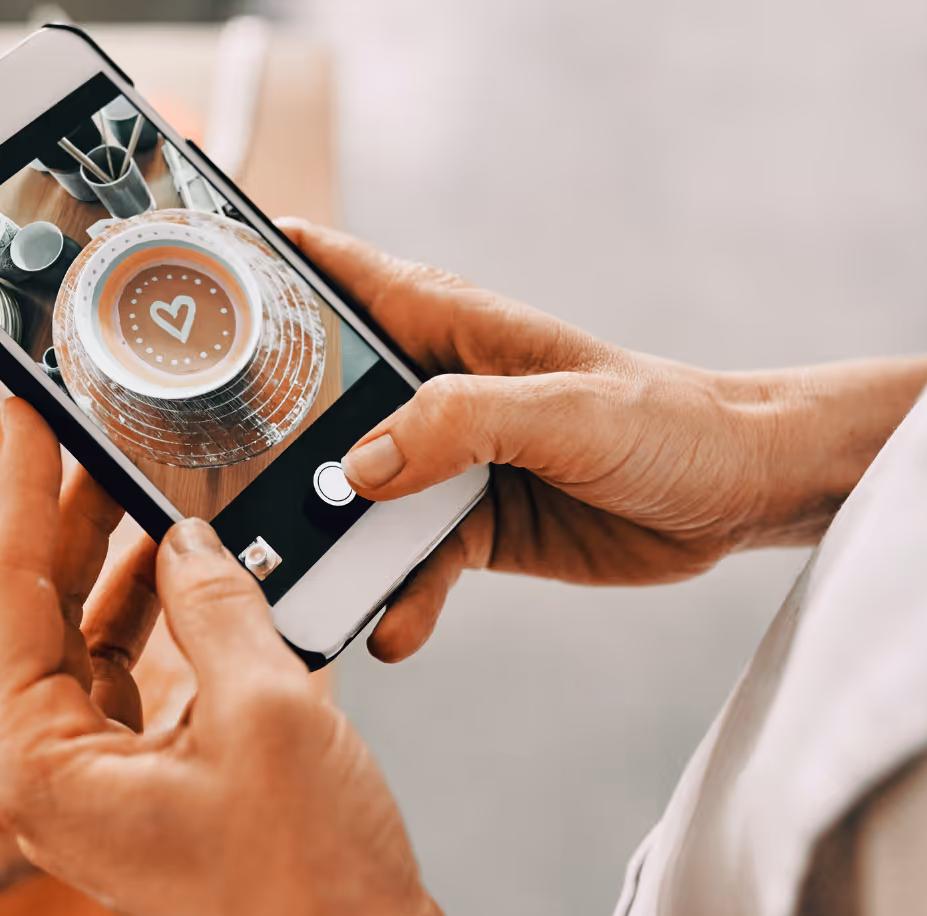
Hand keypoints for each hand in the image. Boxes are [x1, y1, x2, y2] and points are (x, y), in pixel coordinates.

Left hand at [0, 399, 483, 915]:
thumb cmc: (306, 886)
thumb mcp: (263, 710)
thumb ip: (215, 604)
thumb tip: (189, 538)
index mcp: (33, 759)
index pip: (7, 590)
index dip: (21, 488)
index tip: (23, 409)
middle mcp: (41, 771)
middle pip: (39, 609)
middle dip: (73, 517)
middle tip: (94, 432)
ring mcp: (86, 780)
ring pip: (86, 638)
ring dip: (121, 564)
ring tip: (149, 484)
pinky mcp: (134, 783)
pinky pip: (128, 676)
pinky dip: (159, 620)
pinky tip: (194, 568)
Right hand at [280, 219, 926, 661]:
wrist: (739, 493)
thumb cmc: (667, 420)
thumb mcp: (564, 410)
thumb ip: (459, 425)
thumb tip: (358, 468)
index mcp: (444, 327)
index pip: (332, 276)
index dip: (259, 275)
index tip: (187, 301)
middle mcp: (429, 391)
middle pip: (318, 406)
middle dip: (265, 446)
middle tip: (216, 493)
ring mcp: (442, 461)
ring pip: (350, 499)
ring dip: (324, 544)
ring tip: (302, 589)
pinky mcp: (464, 524)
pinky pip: (404, 563)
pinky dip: (390, 596)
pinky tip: (390, 629)